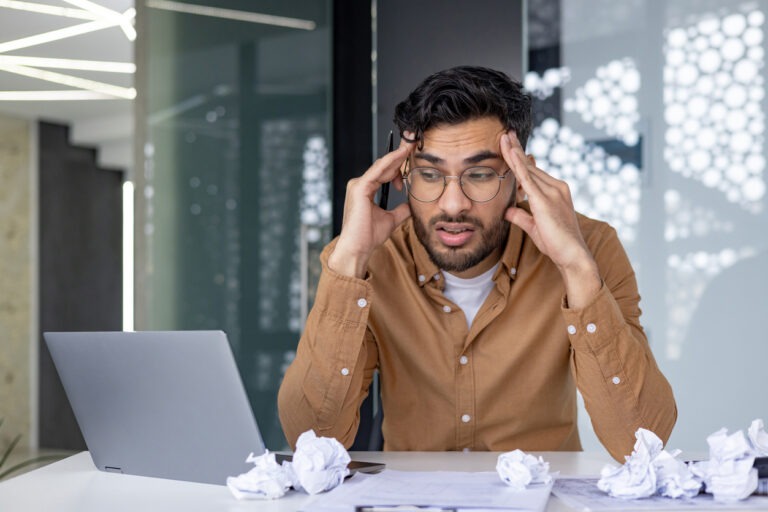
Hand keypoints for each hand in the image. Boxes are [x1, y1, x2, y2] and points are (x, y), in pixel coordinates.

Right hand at [328, 134, 414, 277]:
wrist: (357, 249)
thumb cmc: (369, 236)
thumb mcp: (391, 219)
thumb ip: (401, 210)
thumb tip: (412, 204)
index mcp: (365, 190)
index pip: (385, 172)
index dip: (399, 163)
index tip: (412, 154)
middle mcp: (360, 184)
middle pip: (384, 166)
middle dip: (400, 154)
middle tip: (413, 141)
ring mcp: (358, 185)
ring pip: (382, 166)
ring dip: (397, 155)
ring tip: (410, 144)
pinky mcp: (359, 188)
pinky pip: (378, 171)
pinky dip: (390, 161)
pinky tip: (401, 154)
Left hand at [501, 131, 600, 307]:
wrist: (572, 255)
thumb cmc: (557, 244)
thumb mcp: (534, 227)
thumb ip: (521, 217)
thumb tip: (507, 211)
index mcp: (556, 192)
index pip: (534, 172)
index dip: (522, 159)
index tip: (512, 146)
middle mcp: (556, 188)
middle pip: (531, 166)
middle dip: (517, 150)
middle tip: (506, 133)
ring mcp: (552, 192)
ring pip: (528, 168)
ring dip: (515, 152)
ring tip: (504, 137)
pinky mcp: (544, 199)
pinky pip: (527, 178)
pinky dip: (517, 164)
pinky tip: (509, 153)